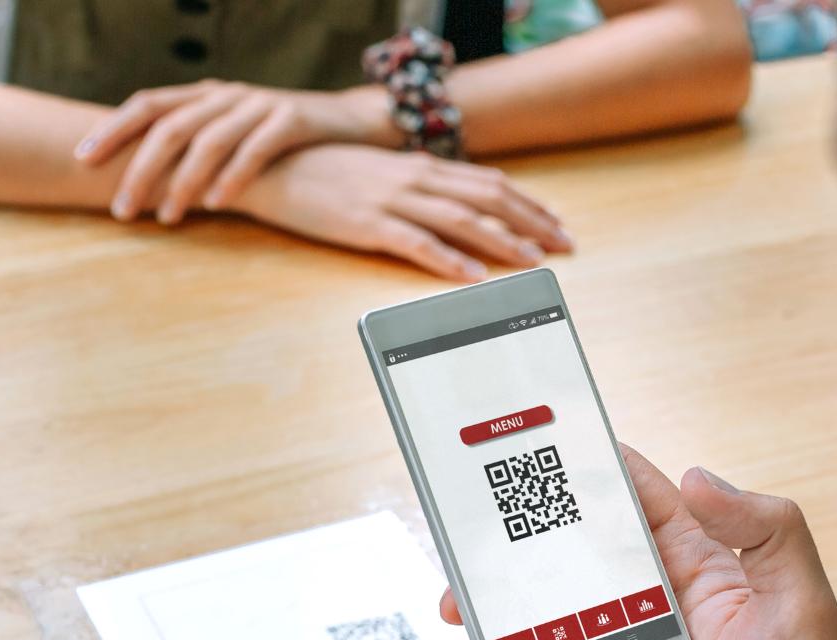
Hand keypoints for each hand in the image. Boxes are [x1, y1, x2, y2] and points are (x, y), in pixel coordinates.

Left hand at [76, 81, 392, 221]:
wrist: (349, 124)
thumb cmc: (281, 140)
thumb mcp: (232, 133)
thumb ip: (194, 146)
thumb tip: (142, 180)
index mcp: (204, 95)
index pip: (147, 105)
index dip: (112, 129)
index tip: (81, 160)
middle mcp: (225, 95)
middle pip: (170, 127)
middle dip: (140, 169)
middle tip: (122, 211)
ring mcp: (258, 105)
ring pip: (209, 140)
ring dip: (183, 182)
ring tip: (169, 218)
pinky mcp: (292, 120)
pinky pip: (256, 149)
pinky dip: (234, 177)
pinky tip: (217, 204)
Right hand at [224, 144, 570, 280]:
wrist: (272, 166)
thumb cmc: (325, 174)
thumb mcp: (380, 175)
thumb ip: (417, 188)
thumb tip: (451, 205)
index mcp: (421, 167)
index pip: (489, 183)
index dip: (528, 205)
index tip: (556, 225)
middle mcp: (415, 178)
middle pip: (488, 199)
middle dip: (531, 223)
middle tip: (564, 246)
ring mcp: (393, 200)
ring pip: (462, 219)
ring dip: (502, 241)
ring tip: (532, 262)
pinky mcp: (368, 224)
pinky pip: (417, 243)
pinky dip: (448, 259)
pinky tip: (472, 276)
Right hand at [438, 448, 836, 639]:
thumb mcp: (803, 616)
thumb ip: (771, 537)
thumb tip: (698, 476)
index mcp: (700, 577)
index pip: (641, 507)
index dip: (593, 476)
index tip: (536, 451)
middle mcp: (657, 616)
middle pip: (577, 565)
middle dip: (523, 550)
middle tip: (468, 544)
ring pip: (550, 629)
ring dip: (507, 619)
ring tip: (459, 614)